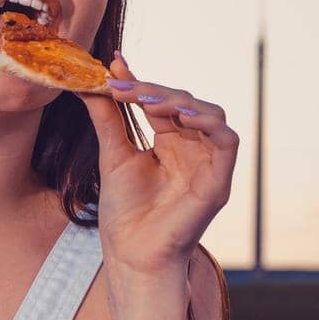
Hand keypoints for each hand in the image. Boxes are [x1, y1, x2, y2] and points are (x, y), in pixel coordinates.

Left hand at [76, 52, 239, 278]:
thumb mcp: (113, 155)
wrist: (131, 253)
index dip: (141, 83)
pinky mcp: (220, 180)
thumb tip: (91, 82)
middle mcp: (193, 147)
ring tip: (147, 101)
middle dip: (153, 91)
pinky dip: (209, 124)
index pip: (161, 101)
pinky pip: (228, 141)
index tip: (114, 66)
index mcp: (171, 141)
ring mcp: (209, 163)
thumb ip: (108, 118)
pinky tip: (182, 117)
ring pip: (210, 114)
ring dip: (180, 102)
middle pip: (185, 102)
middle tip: (122, 86)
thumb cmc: (124, 211)